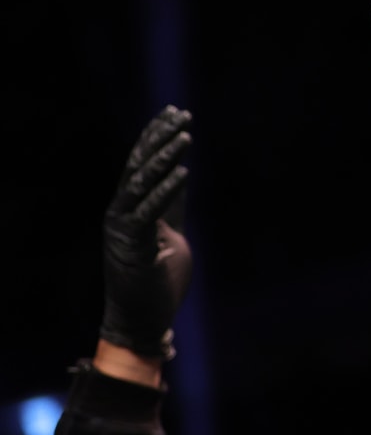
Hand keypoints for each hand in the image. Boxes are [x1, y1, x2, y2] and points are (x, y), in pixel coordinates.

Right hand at [99, 106, 193, 359]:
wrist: (143, 322)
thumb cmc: (158, 281)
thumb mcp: (171, 234)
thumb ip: (171, 206)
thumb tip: (180, 176)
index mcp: (130, 208)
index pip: (142, 164)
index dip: (156, 137)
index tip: (174, 112)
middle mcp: (121, 213)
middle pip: (139, 166)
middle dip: (160, 138)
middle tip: (180, 114)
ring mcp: (123, 229)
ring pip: (141, 184)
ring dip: (164, 158)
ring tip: (186, 137)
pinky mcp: (133, 247)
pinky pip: (148, 213)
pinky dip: (165, 191)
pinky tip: (183, 172)